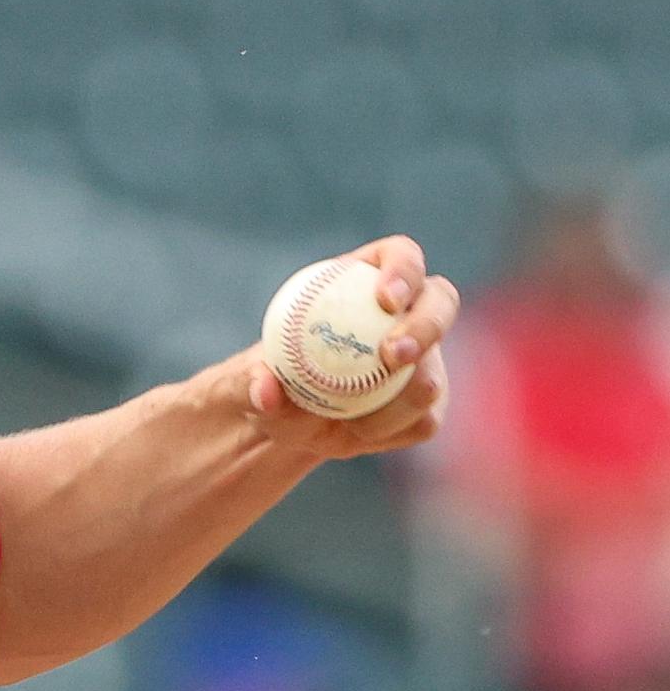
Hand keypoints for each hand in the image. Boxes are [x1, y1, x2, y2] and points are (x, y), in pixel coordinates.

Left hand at [243, 234, 458, 459]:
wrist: (293, 419)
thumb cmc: (274, 380)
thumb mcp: (248, 382)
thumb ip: (251, 382)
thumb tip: (265, 385)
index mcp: (368, 282)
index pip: (401, 255)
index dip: (404, 270)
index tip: (386, 299)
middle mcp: (409, 315)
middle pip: (442, 302)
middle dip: (426, 326)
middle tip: (392, 355)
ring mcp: (427, 360)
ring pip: (434, 374)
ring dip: (398, 401)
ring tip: (353, 423)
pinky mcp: (431, 404)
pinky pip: (425, 419)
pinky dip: (392, 430)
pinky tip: (358, 434)